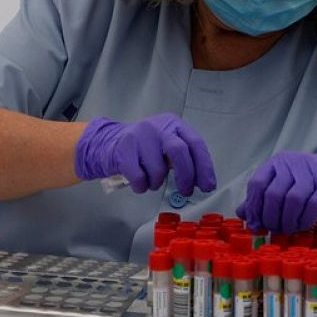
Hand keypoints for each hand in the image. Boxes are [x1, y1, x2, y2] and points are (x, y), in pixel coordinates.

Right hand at [73, 113, 217, 195]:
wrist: (108, 143)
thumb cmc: (144, 148)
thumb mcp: (166, 145)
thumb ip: (184, 157)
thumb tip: (203, 181)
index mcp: (173, 124)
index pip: (195, 144)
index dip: (204, 167)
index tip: (207, 186)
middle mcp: (158, 127)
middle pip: (179, 151)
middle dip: (186, 176)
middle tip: (186, 191)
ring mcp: (139, 136)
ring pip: (157, 169)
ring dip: (157, 183)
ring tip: (151, 181)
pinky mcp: (124, 149)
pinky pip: (139, 177)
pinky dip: (141, 186)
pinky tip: (139, 183)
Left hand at [237, 151, 316, 234]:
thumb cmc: (308, 184)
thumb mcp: (283, 186)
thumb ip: (261, 198)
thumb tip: (243, 215)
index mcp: (277, 163)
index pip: (257, 184)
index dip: (254, 208)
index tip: (256, 225)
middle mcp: (293, 164)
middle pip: (273, 194)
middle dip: (270, 218)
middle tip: (273, 230)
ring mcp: (312, 173)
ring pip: (292, 200)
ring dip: (286, 221)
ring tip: (286, 230)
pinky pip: (312, 206)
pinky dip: (303, 221)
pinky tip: (301, 227)